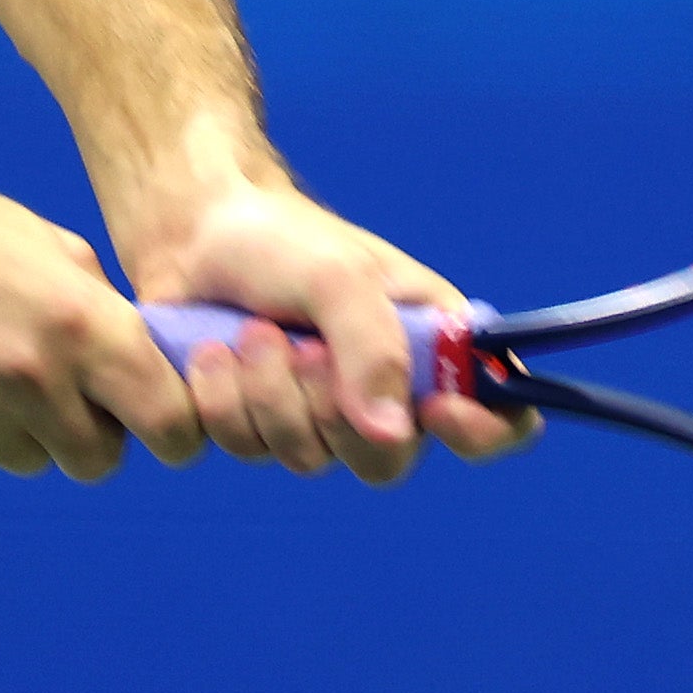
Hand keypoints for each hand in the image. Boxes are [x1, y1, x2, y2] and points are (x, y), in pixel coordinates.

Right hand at [0, 154, 203, 478]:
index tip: (163, 429)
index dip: (174, 430)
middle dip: (92, 437)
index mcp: (82, 321)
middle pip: (100, 460)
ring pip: (30, 460)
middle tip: (62, 396)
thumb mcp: (44, 244)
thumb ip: (102, 307)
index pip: (169, 418)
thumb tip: (149, 362)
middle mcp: (34, 375)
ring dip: (21, 430)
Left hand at [123, 181, 541, 486]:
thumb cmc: (283, 239)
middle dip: (330, 407)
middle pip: (385, 462)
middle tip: (301, 345)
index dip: (482, 433)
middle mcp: (382, 395)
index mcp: (432, 349)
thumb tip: (390, 433)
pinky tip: (206, 352)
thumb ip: (373, 348)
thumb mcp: (339, 277)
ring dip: (263, 392)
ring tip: (248, 330)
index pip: (500, 421)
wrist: (192, 230)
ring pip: (302, 458)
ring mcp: (313, 419)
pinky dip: (213, 399)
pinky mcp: (250, 427)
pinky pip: (234, 449)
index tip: (435, 410)